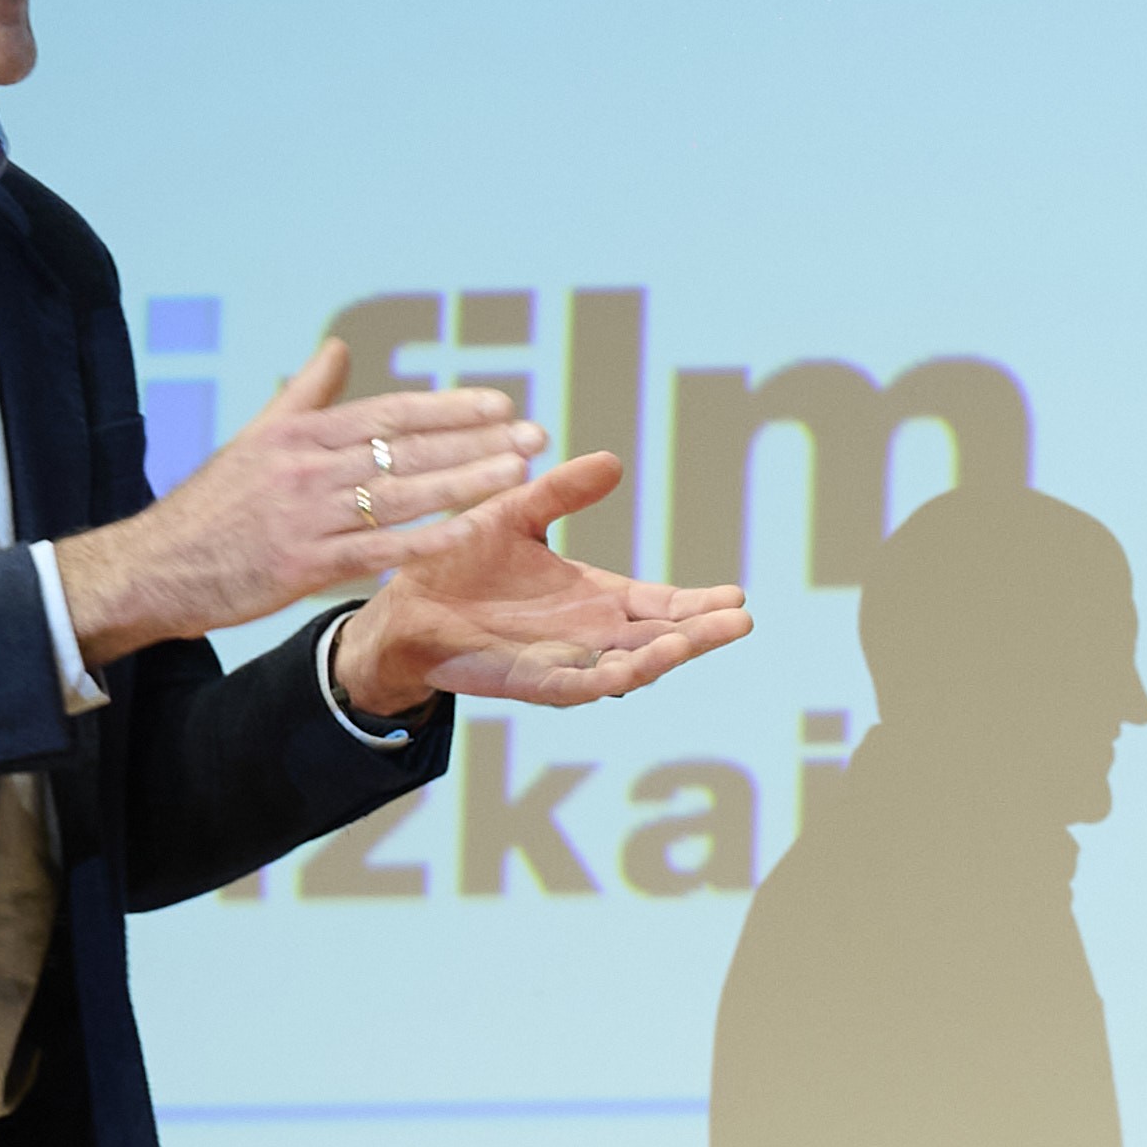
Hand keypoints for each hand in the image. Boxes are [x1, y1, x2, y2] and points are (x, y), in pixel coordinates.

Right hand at [56, 339, 539, 657]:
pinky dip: (425, 540)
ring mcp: (306, 517)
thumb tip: (338, 347)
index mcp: (298, 434)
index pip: (388, 413)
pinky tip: (471, 531)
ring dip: (464, 482)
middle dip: (474, 441)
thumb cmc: (214, 505)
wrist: (156, 566)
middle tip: (534, 434)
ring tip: (518, 473)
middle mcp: (306, 468)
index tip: (500, 405)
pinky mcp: (302, 566)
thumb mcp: (255, 439)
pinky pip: (377, 551)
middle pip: (404, 449)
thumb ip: (305, 394)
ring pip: (399, 496)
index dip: (448, 408)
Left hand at [331, 452, 752, 711]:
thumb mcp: (516, 514)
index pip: (661, 604)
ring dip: (670, 654)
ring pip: (633, 664)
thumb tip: (612, 461)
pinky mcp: (536, 682)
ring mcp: (568, 661)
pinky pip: (584, 685)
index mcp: (595, 599)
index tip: (737, 596)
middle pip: (661, 636)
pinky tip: (645, 667)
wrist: (403, 607)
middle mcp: (591, 636)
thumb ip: (562, 493)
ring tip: (704, 638)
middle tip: (742, 618)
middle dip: (703, 630)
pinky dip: (616, 677)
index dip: (698, 603)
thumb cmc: (457, 562)